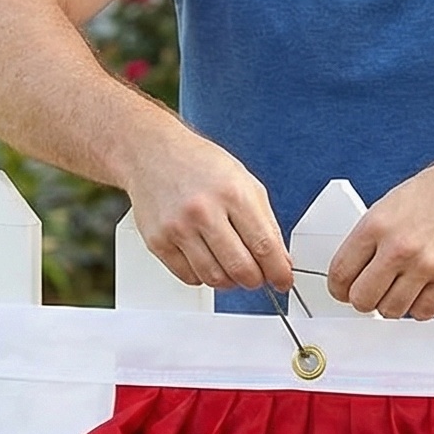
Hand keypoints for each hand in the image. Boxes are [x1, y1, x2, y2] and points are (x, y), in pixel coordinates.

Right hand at [123, 128, 291, 292]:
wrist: (151, 152)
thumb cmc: (200, 165)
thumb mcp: (244, 182)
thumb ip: (265, 222)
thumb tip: (279, 261)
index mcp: (232, 193)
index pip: (264, 246)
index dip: (278, 271)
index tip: (282, 281)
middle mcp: (204, 211)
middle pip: (240, 268)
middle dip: (255, 280)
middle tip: (258, 276)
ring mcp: (178, 228)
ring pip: (215, 278)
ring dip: (230, 281)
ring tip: (232, 268)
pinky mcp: (158, 241)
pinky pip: (189, 277)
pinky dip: (204, 277)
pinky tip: (208, 261)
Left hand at [328, 157, 433, 317]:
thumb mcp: (392, 204)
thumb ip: (371, 238)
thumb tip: (353, 270)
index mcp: (377, 224)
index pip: (340, 274)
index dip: (339, 288)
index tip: (344, 290)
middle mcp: (399, 246)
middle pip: (362, 299)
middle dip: (364, 299)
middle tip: (372, 293)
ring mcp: (427, 265)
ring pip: (391, 311)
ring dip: (393, 304)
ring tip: (401, 288)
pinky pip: (423, 313)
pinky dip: (419, 307)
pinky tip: (422, 290)